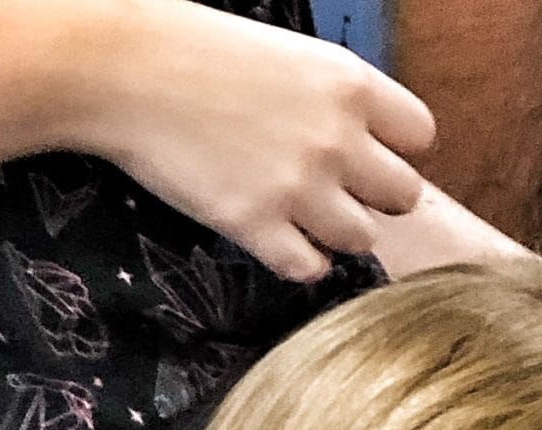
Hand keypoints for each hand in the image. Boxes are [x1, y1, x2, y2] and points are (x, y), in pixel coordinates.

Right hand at [69, 0, 434, 281]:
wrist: (120, 67)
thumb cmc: (194, 47)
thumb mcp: (286, 53)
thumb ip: (333, 98)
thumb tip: (367, 139)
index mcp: (349, 83)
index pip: (421, 136)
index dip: (396, 148)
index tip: (368, 151)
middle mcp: (337, 139)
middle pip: (403, 197)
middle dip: (374, 196)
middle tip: (334, 188)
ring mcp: (300, 187)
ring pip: (362, 239)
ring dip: (336, 232)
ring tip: (299, 212)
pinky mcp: (259, 227)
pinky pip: (311, 269)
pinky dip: (298, 260)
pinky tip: (275, 236)